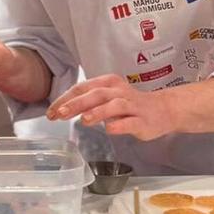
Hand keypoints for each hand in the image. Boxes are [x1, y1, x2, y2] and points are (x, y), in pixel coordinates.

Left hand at [45, 74, 173, 140]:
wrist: (163, 110)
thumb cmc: (130, 105)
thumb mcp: (107, 98)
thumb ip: (87, 102)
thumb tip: (62, 109)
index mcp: (108, 83)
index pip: (82, 88)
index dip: (65, 99)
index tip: (50, 112)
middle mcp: (119, 92)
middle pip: (96, 95)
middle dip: (76, 104)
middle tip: (59, 114)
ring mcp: (132, 106)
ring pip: (114, 106)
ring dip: (98, 112)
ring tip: (84, 120)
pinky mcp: (143, 120)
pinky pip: (131, 122)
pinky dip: (120, 125)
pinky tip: (110, 129)